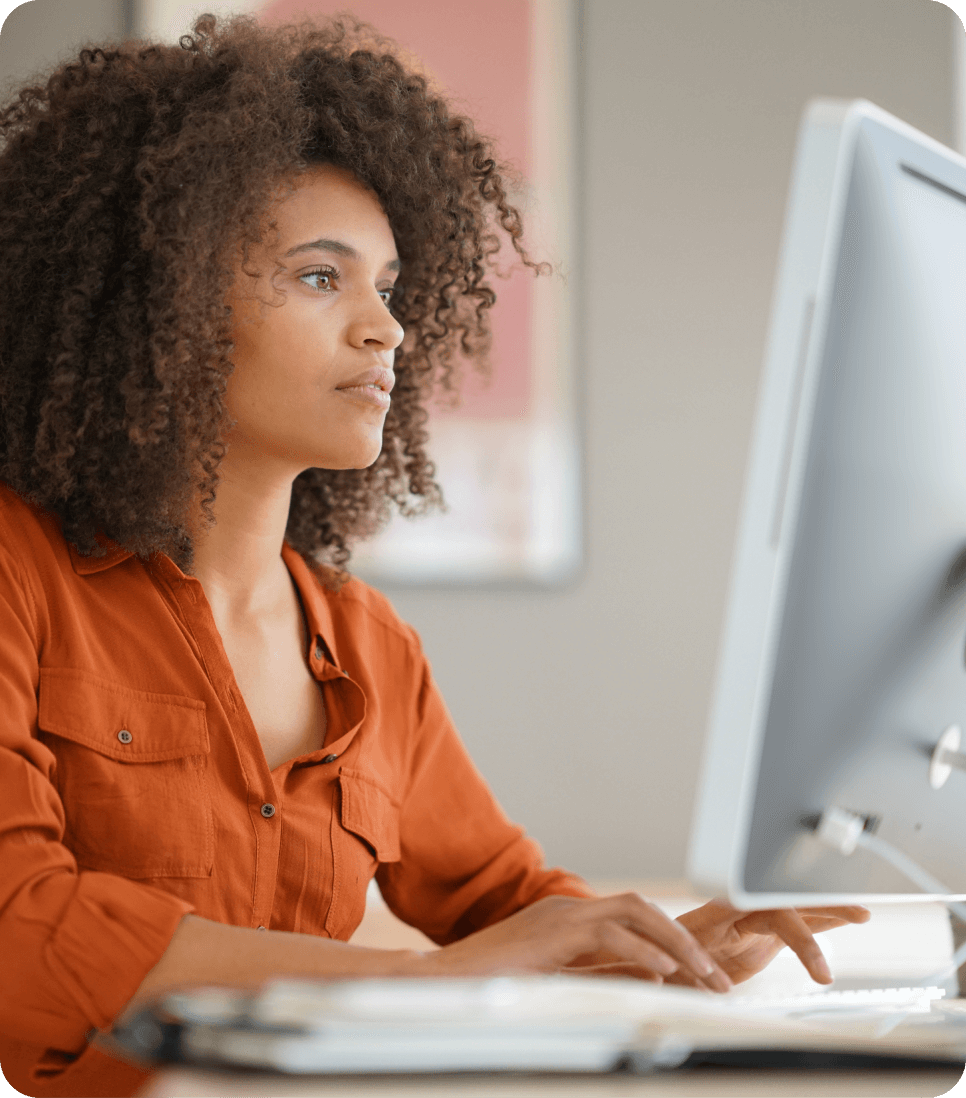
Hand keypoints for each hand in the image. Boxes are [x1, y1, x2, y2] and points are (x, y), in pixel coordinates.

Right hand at [420, 893, 733, 991]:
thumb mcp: (556, 978)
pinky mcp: (551, 933)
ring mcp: (560, 916)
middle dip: (685, 940)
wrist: (441, 983)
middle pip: (641, 908)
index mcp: (570, 918)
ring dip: (676, 944)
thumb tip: (647, 979)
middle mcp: (569, 909)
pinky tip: (665, 972)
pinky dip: (642, 950)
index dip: (673, 941)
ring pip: (633, 913)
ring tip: (705, 974)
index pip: (634, 917)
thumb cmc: (492, 986)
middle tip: (717, 976)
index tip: (702, 974)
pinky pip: (608, 934)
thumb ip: (596, 972)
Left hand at [670, 900, 870, 985]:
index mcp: (719, 909)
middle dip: (823, 906)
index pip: (767, 914)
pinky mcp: (762, 930)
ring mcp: (753, 916)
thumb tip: (697, 983)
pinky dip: (822, 919)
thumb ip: (688, 970)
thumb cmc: (660, 948)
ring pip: (796, 908)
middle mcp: (740, 907)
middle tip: (855, 913)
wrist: (657, 945)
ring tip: (862, 912)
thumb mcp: (670, 961)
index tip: (819, 966)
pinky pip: (797, 920)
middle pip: (788, 902)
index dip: (797, 937)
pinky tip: (845, 916)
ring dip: (829, 908)